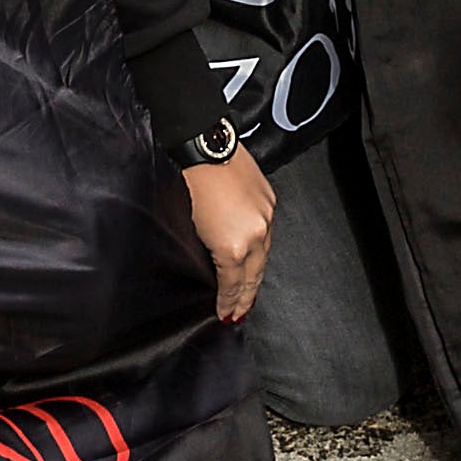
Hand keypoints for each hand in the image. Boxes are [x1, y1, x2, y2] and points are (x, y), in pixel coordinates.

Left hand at [183, 145, 277, 327]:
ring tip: (249, 290)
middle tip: (240, 313)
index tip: (226, 314)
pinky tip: (255, 253)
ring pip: (264, 255)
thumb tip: (216, 265)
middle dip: (246, 298)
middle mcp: (254, 236)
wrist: (206, 147)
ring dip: (255, 274)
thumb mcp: (191, 229)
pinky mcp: (270, 202)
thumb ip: (210, 252)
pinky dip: (261, 247)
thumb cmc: (190, 184)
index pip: (233, 285)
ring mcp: (265, 218)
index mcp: (232, 247)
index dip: (229, 302)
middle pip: (254, 277)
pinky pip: (267, 232)